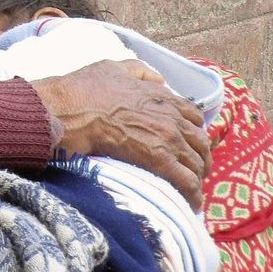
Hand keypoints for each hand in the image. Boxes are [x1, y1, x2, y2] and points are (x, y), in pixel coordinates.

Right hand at [31, 59, 210, 209]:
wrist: (72, 109)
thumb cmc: (86, 88)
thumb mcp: (114, 67)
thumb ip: (140, 71)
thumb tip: (159, 80)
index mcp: (162, 96)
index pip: (194, 116)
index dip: (194, 131)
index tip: (188, 142)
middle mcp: (171, 117)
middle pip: (200, 142)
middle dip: (200, 157)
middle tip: (193, 170)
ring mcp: (168, 138)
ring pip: (197, 162)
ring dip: (197, 177)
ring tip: (191, 189)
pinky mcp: (159, 159)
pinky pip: (187, 181)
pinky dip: (193, 194)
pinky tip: (191, 203)